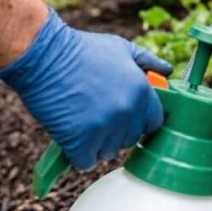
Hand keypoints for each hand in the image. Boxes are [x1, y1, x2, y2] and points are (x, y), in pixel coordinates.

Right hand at [0, 9, 171, 170]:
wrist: (44, 55)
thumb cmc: (82, 49)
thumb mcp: (121, 48)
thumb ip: (148, 61)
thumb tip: (167, 70)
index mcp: (141, 92)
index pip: (154, 122)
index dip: (139, 120)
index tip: (126, 117)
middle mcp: (127, 113)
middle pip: (131, 139)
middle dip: (117, 131)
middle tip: (97, 115)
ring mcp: (104, 129)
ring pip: (109, 152)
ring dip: (97, 144)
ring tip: (82, 122)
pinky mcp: (80, 142)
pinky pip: (85, 162)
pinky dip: (77, 154)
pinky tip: (70, 136)